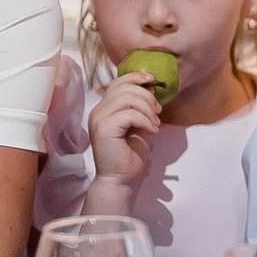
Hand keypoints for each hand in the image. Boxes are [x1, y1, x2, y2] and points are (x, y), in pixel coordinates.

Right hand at [86, 71, 163, 190]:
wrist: (120, 180)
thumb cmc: (129, 156)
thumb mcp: (138, 126)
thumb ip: (140, 108)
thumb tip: (149, 88)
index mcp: (104, 109)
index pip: (117, 83)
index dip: (135, 77)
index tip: (153, 81)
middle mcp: (98, 111)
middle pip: (124, 88)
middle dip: (147, 96)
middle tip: (158, 112)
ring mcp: (99, 119)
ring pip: (127, 98)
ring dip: (147, 109)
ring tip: (155, 124)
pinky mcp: (104, 128)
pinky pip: (129, 114)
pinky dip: (145, 120)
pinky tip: (151, 131)